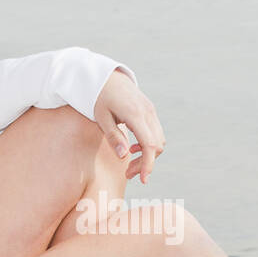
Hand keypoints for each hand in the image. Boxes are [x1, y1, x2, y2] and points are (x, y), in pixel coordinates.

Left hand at [92, 68, 164, 184]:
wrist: (106, 76)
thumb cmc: (99, 97)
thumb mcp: (101, 118)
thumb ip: (114, 137)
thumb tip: (123, 156)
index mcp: (135, 114)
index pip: (149, 145)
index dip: (148, 164)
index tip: (143, 180)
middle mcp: (148, 112)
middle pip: (157, 145)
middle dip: (145, 163)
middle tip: (127, 174)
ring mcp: (151, 111)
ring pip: (159, 140)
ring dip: (147, 155)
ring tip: (128, 164)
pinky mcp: (150, 111)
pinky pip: (155, 132)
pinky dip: (148, 145)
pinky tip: (132, 149)